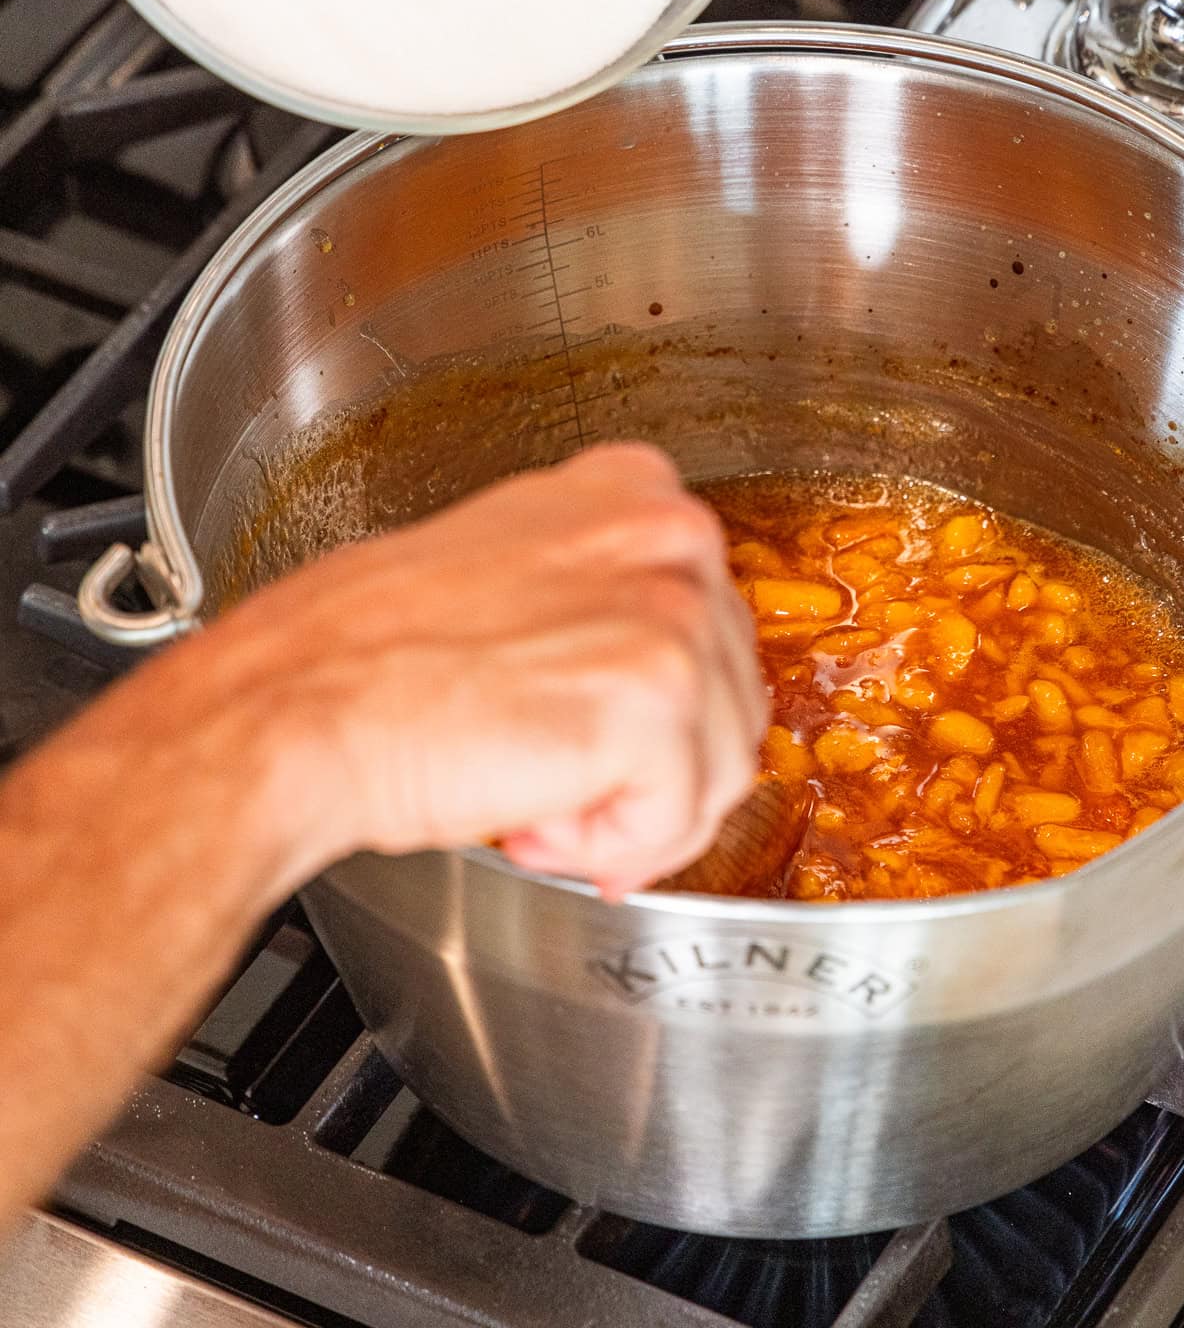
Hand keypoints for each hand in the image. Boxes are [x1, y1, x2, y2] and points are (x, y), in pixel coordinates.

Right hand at [208, 442, 766, 896]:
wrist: (295, 709)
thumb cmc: (370, 658)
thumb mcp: (509, 573)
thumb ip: (598, 596)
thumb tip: (647, 666)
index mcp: (634, 491)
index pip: (709, 626)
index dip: (650, 708)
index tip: (586, 731)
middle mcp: (670, 534)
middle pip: (729, 700)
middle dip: (646, 770)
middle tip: (543, 777)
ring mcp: (672, 610)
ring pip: (721, 767)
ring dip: (626, 815)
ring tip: (529, 794)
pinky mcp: (657, 695)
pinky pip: (680, 819)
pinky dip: (611, 851)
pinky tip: (533, 815)